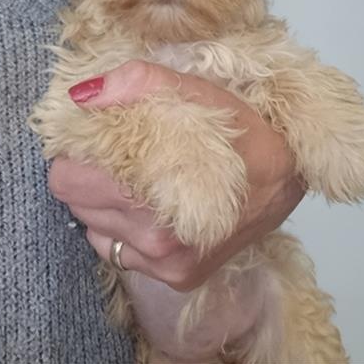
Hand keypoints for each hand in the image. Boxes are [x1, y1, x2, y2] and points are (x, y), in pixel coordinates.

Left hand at [49, 60, 303, 291]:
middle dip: (85, 174)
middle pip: (76, 205)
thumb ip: (140, 83)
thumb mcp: (201, 92)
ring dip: (102, 202)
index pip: (69, 181)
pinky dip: (121, 226)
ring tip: (132, 177)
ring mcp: (167, 266)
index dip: (74, 151)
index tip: (92, 135)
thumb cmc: (247, 132)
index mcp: (156, 196)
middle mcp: (157, 243)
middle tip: (111, 152)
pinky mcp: (178, 279)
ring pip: (94, 230)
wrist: (293, 179)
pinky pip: (118, 251)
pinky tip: (147, 204)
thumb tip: (82, 94)